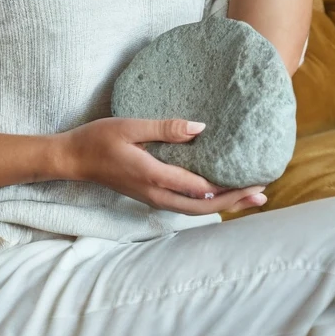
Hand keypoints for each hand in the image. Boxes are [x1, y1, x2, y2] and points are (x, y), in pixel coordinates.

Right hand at [60, 117, 267, 214]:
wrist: (73, 159)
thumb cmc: (99, 138)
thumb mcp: (131, 126)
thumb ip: (166, 128)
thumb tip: (201, 129)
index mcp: (153, 176)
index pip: (199, 188)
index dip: (229, 187)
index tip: (254, 180)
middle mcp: (155, 193)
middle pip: (203, 207)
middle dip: (234, 202)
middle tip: (262, 195)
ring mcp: (152, 198)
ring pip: (194, 210)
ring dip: (223, 205)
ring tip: (248, 198)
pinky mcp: (150, 195)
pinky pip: (184, 205)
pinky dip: (206, 202)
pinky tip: (217, 193)